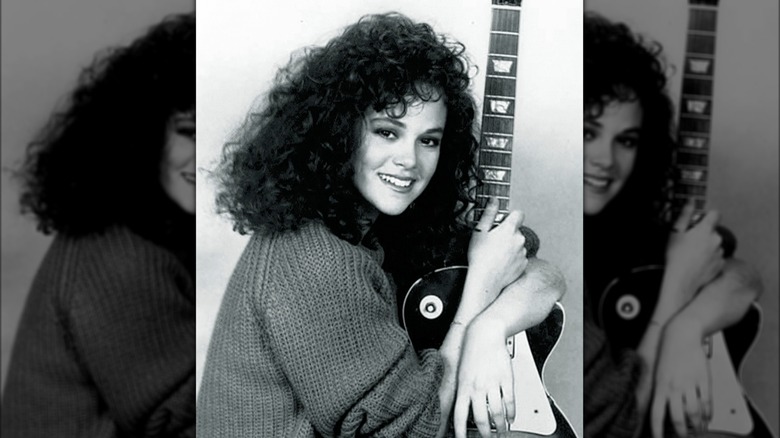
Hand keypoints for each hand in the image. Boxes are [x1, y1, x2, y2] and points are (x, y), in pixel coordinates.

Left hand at [453, 318, 514, 437]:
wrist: (485, 333)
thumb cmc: (472, 352)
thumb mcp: (462, 373)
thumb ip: (464, 392)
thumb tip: (464, 411)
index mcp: (463, 386)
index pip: (459, 415)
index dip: (460, 431)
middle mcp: (477, 387)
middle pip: (481, 418)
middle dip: (485, 433)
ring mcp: (492, 383)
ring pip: (497, 413)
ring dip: (500, 426)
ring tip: (502, 431)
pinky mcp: (506, 379)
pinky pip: (509, 401)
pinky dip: (511, 413)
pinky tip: (511, 417)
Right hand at [467, 197, 528, 295]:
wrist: (485, 280)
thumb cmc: (480, 256)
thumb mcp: (480, 231)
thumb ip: (489, 213)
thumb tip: (494, 200)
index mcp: (509, 229)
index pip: (519, 214)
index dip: (511, 216)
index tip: (503, 221)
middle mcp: (520, 239)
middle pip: (517, 230)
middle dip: (508, 233)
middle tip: (493, 241)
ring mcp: (523, 253)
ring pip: (518, 244)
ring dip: (511, 246)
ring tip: (496, 254)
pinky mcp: (524, 265)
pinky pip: (520, 257)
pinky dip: (513, 258)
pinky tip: (501, 262)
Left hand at [650, 317, 711, 437]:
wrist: (682, 334)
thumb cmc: (669, 354)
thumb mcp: (659, 374)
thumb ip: (660, 393)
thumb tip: (660, 412)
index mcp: (660, 386)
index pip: (656, 414)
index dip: (657, 430)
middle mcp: (674, 387)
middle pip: (678, 417)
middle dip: (682, 432)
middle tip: (685, 437)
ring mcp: (690, 384)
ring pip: (694, 412)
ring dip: (697, 425)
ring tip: (698, 430)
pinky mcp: (704, 379)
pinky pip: (707, 401)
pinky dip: (708, 413)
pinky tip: (707, 418)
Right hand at [663, 202, 724, 306]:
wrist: (682, 281)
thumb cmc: (676, 257)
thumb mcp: (675, 233)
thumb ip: (685, 215)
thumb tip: (690, 202)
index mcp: (705, 230)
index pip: (715, 214)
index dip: (707, 216)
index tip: (699, 221)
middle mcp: (716, 240)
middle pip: (713, 231)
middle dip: (703, 234)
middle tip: (689, 242)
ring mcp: (720, 253)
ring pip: (715, 245)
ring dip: (707, 247)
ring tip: (692, 255)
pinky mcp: (721, 265)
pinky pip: (716, 257)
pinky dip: (709, 259)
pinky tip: (697, 263)